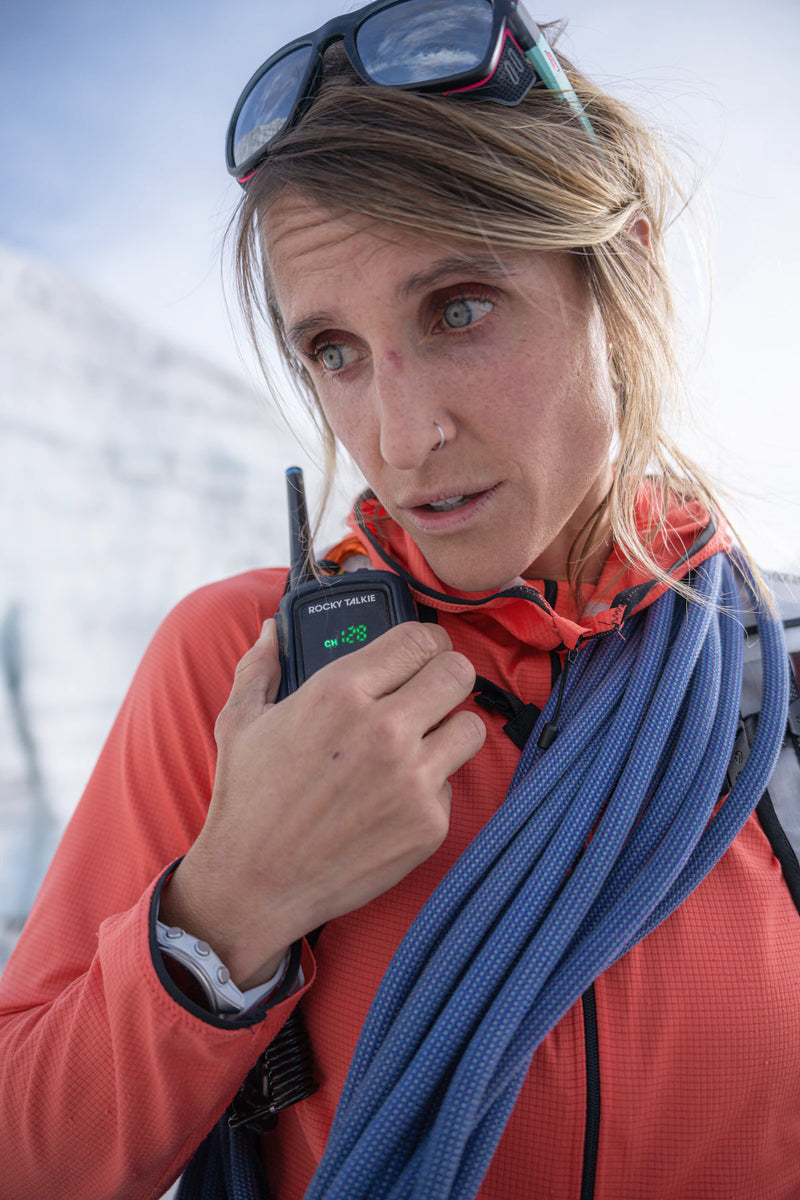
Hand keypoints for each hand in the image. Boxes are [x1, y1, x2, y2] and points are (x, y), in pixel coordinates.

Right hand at [160, 619, 484, 987]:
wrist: (253, 886)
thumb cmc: (246, 801)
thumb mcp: (240, 720)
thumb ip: (262, 665)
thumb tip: (275, 629)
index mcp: (339, 692)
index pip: (419, 638)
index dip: (425, 641)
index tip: (422, 652)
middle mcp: (384, 730)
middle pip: (458, 673)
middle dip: (445, 676)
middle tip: (429, 691)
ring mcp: (412, 780)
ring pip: (471, 726)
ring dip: (449, 729)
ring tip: (420, 742)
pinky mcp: (428, 824)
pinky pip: (453, 784)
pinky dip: (431, 786)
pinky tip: (394, 795)